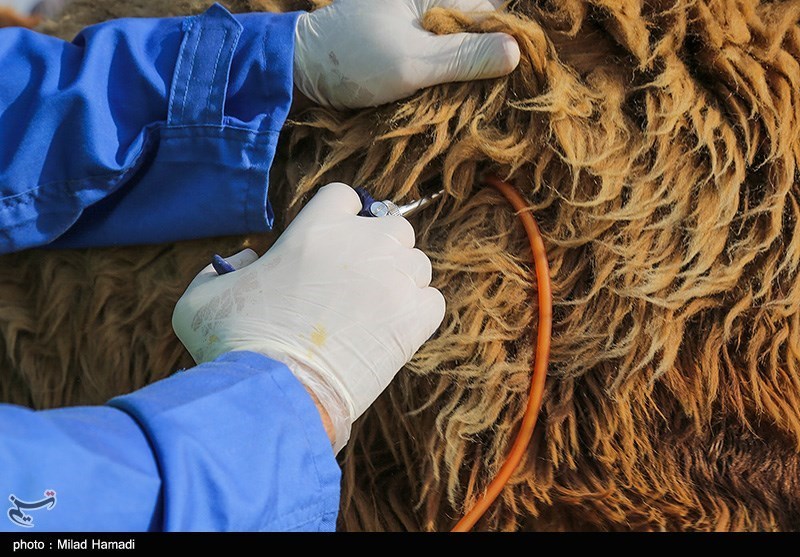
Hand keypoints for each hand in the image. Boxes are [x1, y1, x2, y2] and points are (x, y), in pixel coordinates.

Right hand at [172, 183, 445, 452]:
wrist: (276, 393)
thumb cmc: (235, 344)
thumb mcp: (202, 297)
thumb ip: (225, 267)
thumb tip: (249, 260)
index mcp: (317, 226)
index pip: (346, 196)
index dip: (341, 218)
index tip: (334, 245)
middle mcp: (364, 243)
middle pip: (393, 226)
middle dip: (378, 248)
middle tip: (357, 281)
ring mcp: (394, 279)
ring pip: (417, 264)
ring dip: (400, 280)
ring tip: (373, 311)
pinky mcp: (414, 319)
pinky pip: (432, 301)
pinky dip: (418, 313)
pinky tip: (393, 330)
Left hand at [293, 0, 519, 108]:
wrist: (300, 68)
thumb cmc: (352, 60)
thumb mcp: (411, 62)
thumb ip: (463, 57)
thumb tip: (516, 51)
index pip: (489, 12)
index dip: (505, 44)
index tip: (518, 77)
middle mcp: (426, 0)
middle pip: (476, 28)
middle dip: (486, 59)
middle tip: (496, 96)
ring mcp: (414, 19)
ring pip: (458, 43)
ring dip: (466, 71)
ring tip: (477, 100)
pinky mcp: (404, 39)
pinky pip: (439, 54)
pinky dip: (446, 74)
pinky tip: (451, 95)